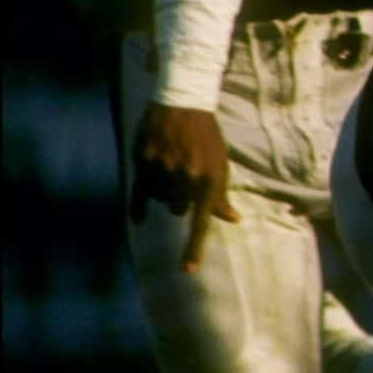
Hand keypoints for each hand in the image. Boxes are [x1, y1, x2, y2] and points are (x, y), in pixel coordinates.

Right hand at [128, 104, 237, 270]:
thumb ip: (221, 194)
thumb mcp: (221, 163)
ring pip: (159, 200)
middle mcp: (185, 177)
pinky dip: (139, 206)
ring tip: (171, 171)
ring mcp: (162, 169)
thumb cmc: (207, 136)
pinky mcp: (143, 161)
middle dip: (181, 201)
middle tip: (184, 181)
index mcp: (209, 179)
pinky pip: (139, 193)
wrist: (183, 103)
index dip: (193, 247)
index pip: (202, 220)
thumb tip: (232, 219)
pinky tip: (139, 218)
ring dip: (164, 194)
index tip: (187, 270)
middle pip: (178, 209)